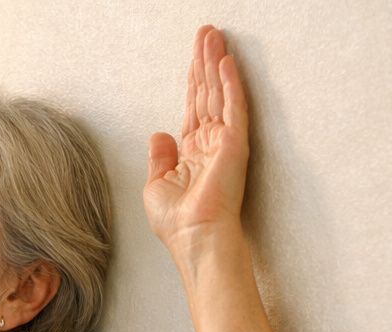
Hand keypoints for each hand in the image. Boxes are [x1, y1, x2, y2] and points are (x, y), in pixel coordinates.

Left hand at [144, 26, 249, 257]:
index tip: (194, 56)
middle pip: (206, 93)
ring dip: (216, 64)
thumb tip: (158, 134)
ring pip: (220, 93)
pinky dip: (230, 83)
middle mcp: (210, 143)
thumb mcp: (156, 186)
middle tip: (206, 33)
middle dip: (205, 62)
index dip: (193, 81)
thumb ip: (160, 158)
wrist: (194, 239)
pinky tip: (226, 61)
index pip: (193, 107)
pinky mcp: (235, 144)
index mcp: (192, 152)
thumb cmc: (176, 223)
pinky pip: (234, 107)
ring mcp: (224, 142)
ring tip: (213, 36)